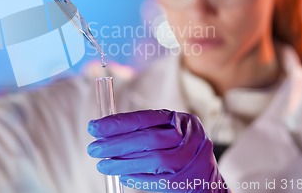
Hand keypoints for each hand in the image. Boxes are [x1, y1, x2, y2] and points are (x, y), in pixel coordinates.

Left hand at [87, 110, 228, 191]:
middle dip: (116, 143)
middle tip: (93, 148)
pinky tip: (122, 175)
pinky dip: (136, 177)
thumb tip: (106, 131)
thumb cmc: (180, 151)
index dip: (118, 123)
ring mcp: (189, 160)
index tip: (95, 127)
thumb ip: (146, 129)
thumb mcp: (170, 132)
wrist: (208, 179)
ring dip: (122, 163)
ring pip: (152, 160)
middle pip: (148, 139)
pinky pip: (156, 180)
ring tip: (102, 164)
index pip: (146, 118)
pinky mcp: (185, 182)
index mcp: (182, 121)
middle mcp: (189, 138)